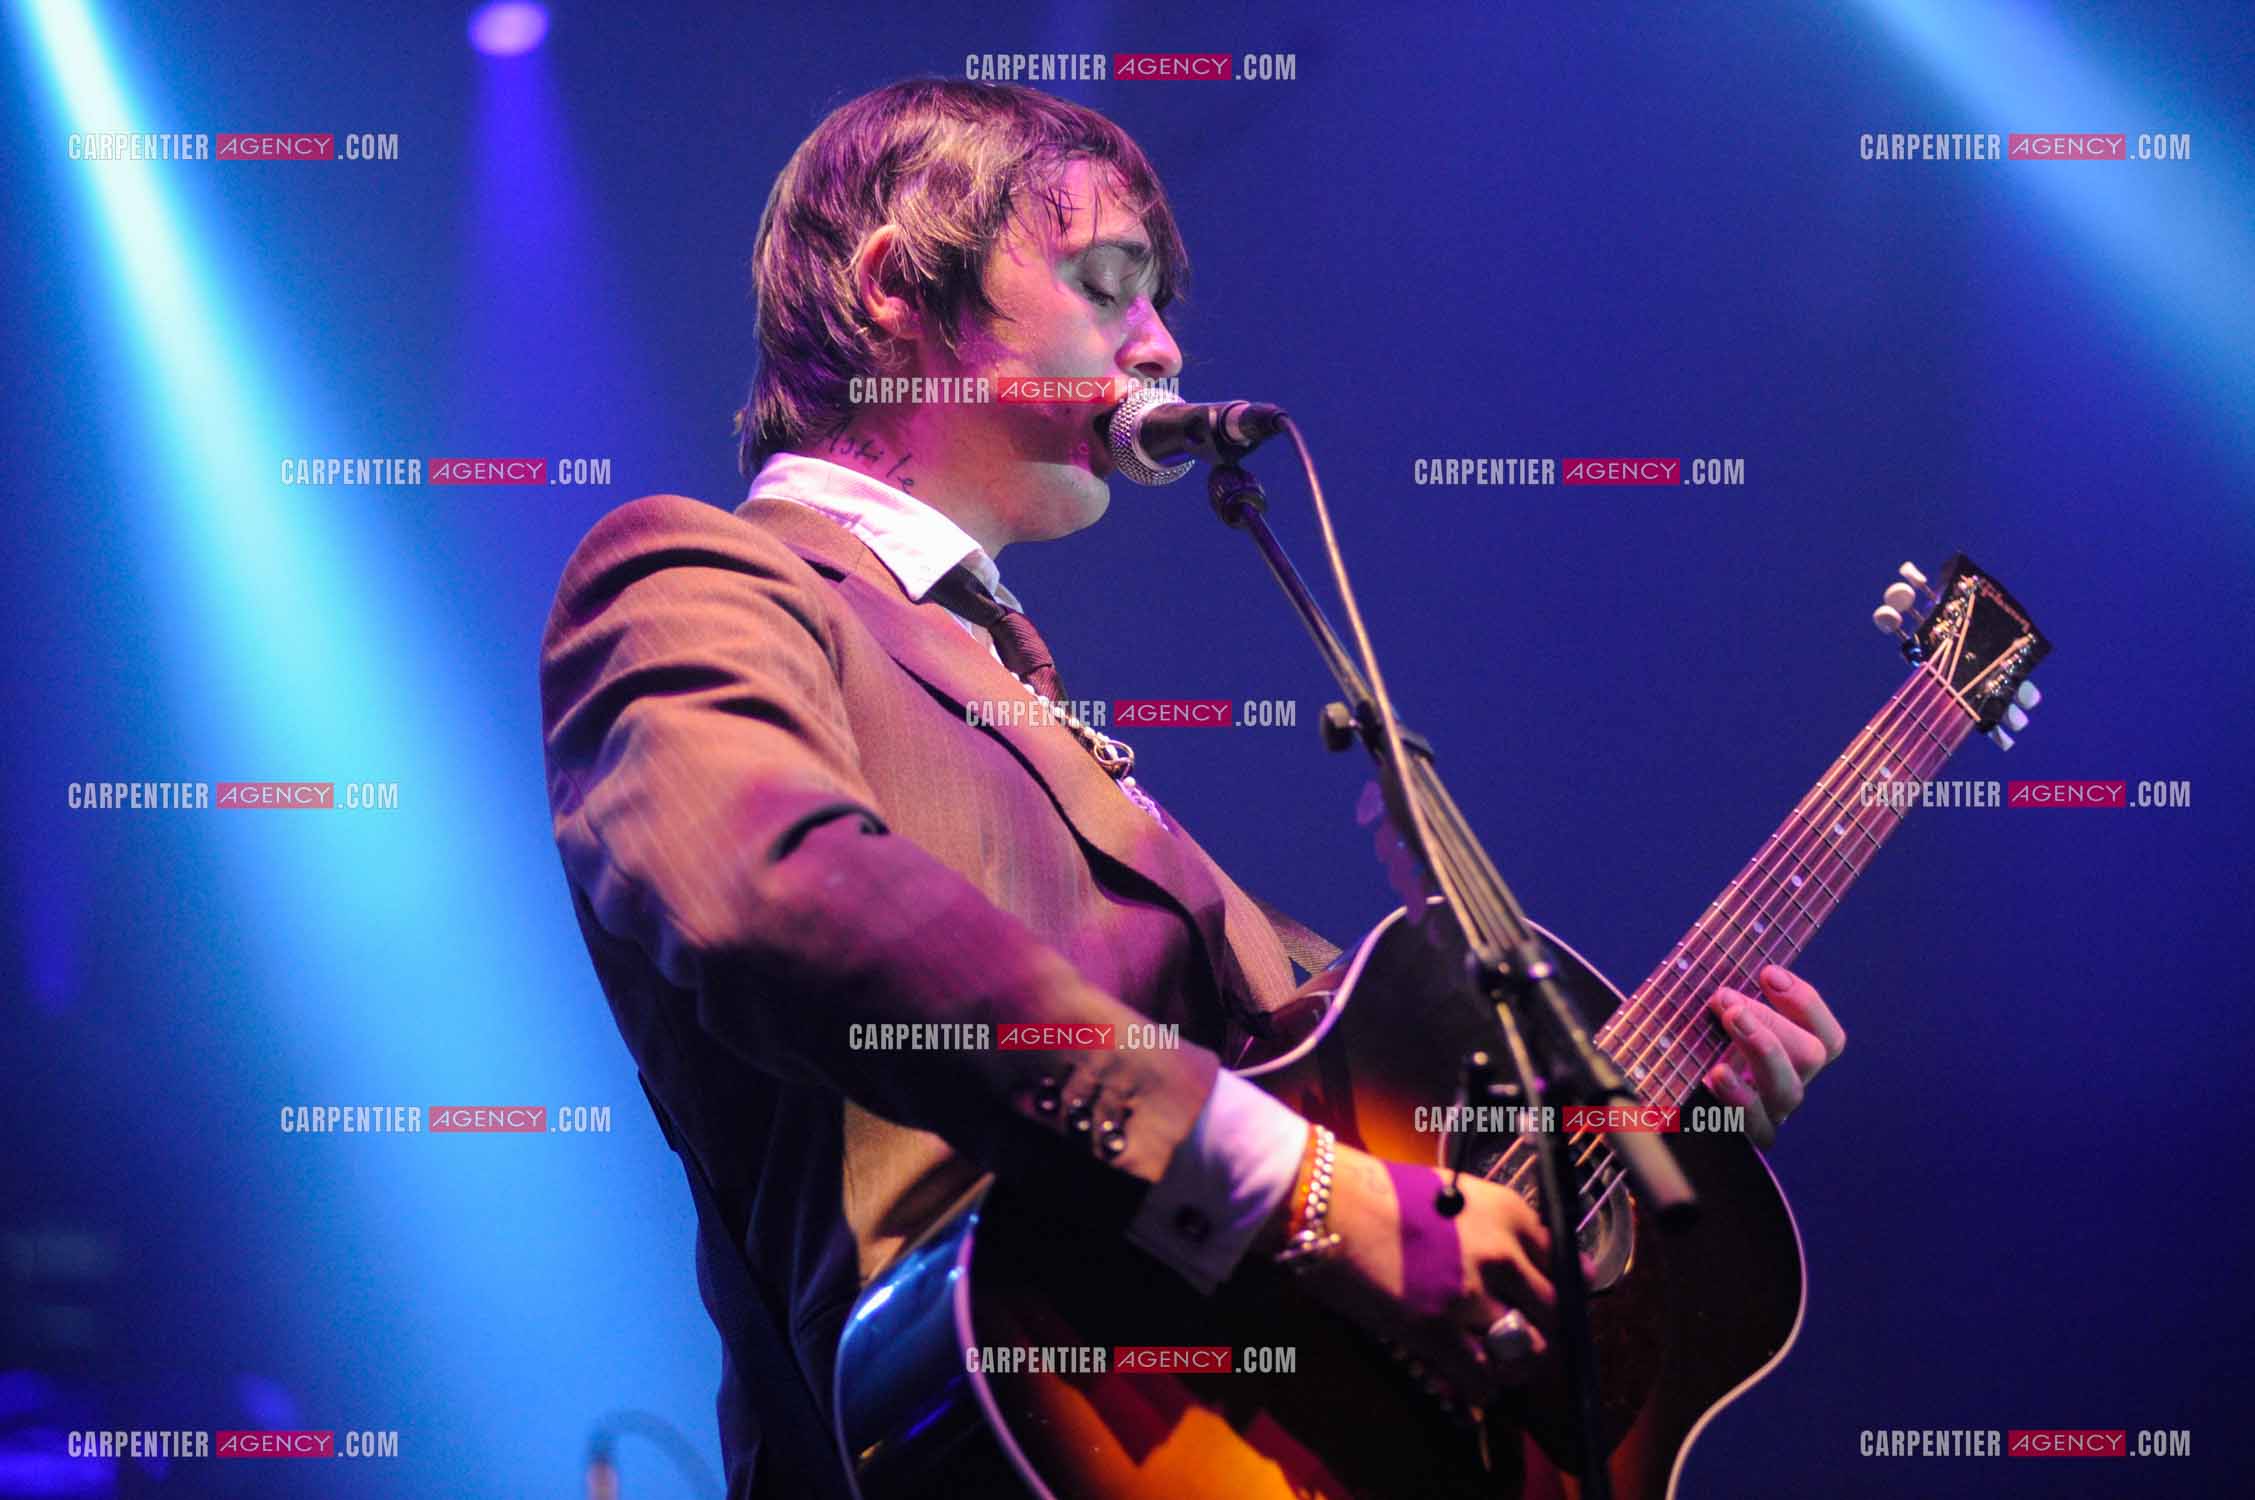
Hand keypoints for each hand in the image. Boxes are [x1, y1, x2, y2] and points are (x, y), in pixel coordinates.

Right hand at [1279, 1141, 1563, 1405]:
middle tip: (1517, 1341)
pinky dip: (1480, 1388)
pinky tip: (1464, 1381)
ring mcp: (1472, 1294)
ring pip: (1528, 1351)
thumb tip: (1555, 1261)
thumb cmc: (1381, 1194)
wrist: (1328, 1203)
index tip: (1547, 1306)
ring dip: (1514, 1364)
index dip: (1560, 1291)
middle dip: (1541, 1331)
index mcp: (1510, 1212)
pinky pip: (1484, 1379)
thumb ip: (1502, 1227)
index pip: (1565, 1262)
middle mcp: (1503, 1252)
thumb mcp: (1455, 1196)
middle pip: (1555, 1312)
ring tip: (1494, 1364)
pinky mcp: (1438, 1331)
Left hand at [1704, 964, 1845, 1146]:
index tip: (1767, 973)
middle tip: (1726, 998)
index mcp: (1791, 1059)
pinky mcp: (1743, 1139)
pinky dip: (1737, 1097)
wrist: (1657, 1106)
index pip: (1827, 1037)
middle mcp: (1787, 1088)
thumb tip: (1717, 960)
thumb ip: (1726, 996)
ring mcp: (1769, 1117)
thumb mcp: (1710, 1020)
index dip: (1804, 1002)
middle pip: (1810, 1056)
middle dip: (1770, 1019)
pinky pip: (1754, 1126)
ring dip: (1762, 1048)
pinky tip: (1714, 1074)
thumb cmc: (1688, 1049)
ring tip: (1730, 1020)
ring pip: (1789, 1090)